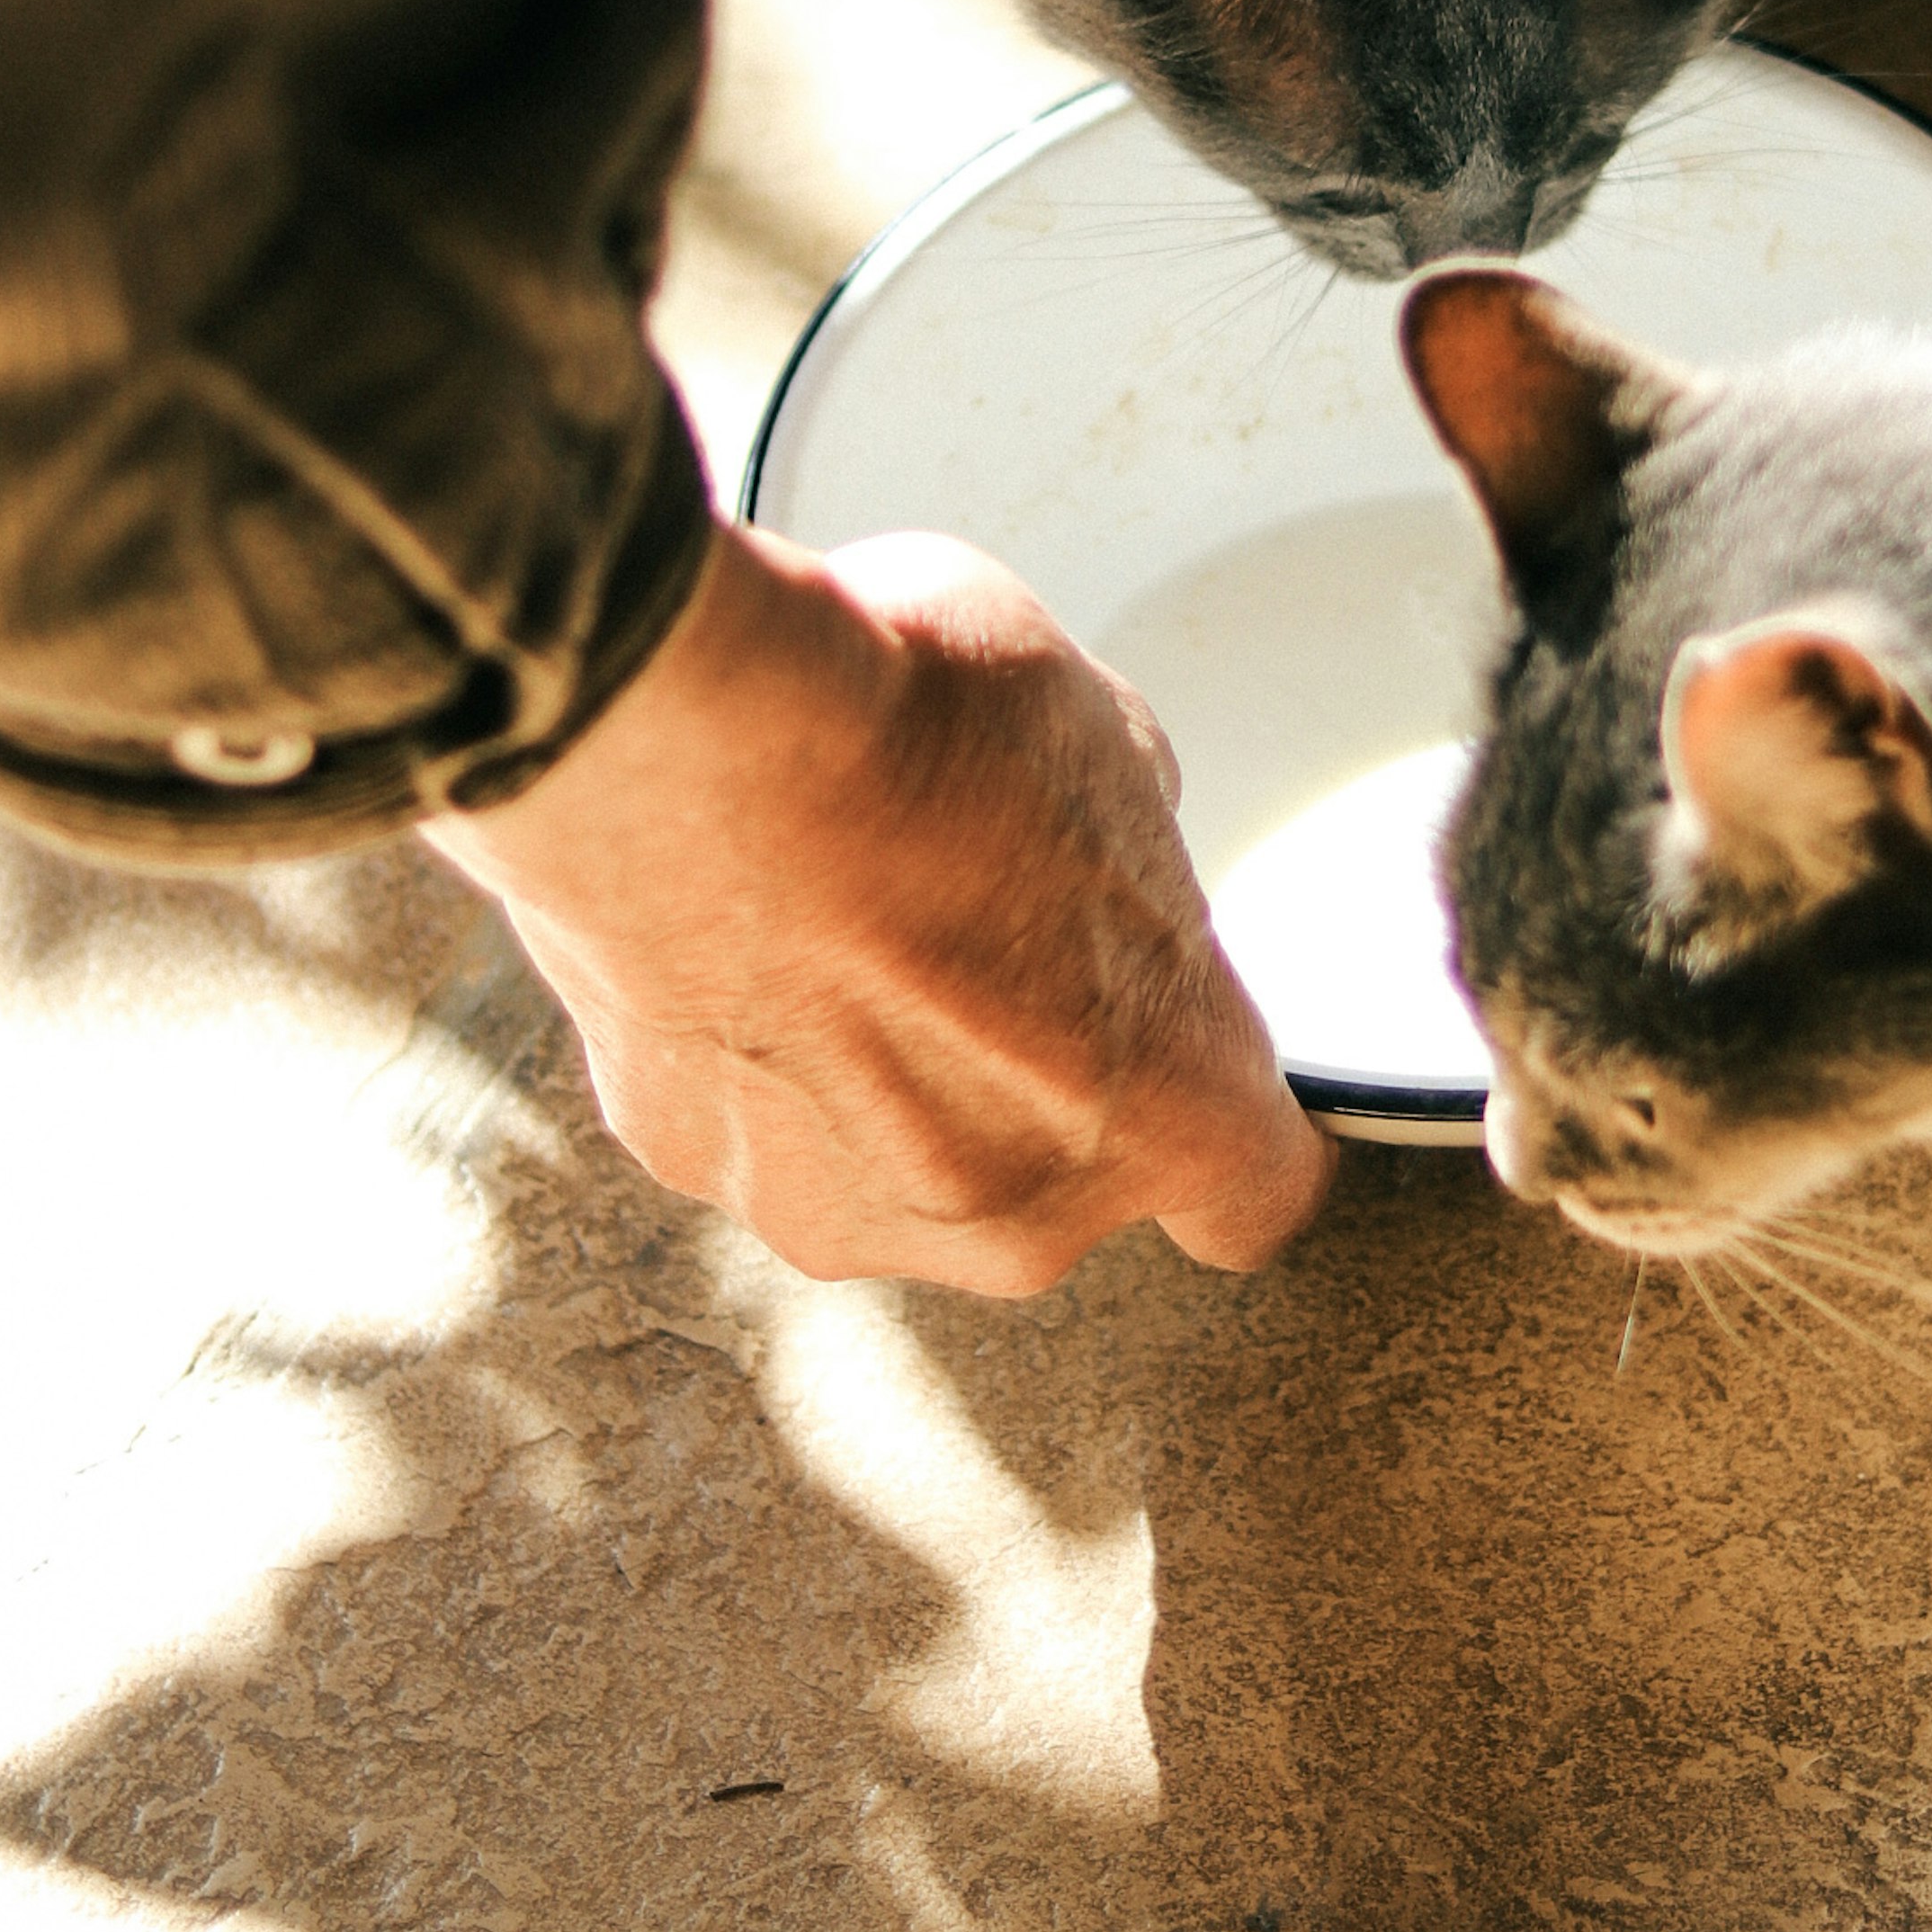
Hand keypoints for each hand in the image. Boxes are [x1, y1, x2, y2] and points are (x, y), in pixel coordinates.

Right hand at [423, 518, 1336, 1294]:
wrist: (676, 724)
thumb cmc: (903, 723)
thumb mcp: (1100, 733)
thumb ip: (1127, 844)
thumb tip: (1093, 847)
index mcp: (1165, 1101)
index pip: (1256, 1192)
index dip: (1225, 1124)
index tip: (1193, 1079)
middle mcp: (1014, 1206)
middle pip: (1061, 1177)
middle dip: (1029, 1074)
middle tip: (973, 929)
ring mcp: (843, 1208)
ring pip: (899, 1162)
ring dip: (882, 1070)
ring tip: (834, 913)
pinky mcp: (696, 1171)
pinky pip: (758, 1122)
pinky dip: (753, 1047)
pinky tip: (736, 923)